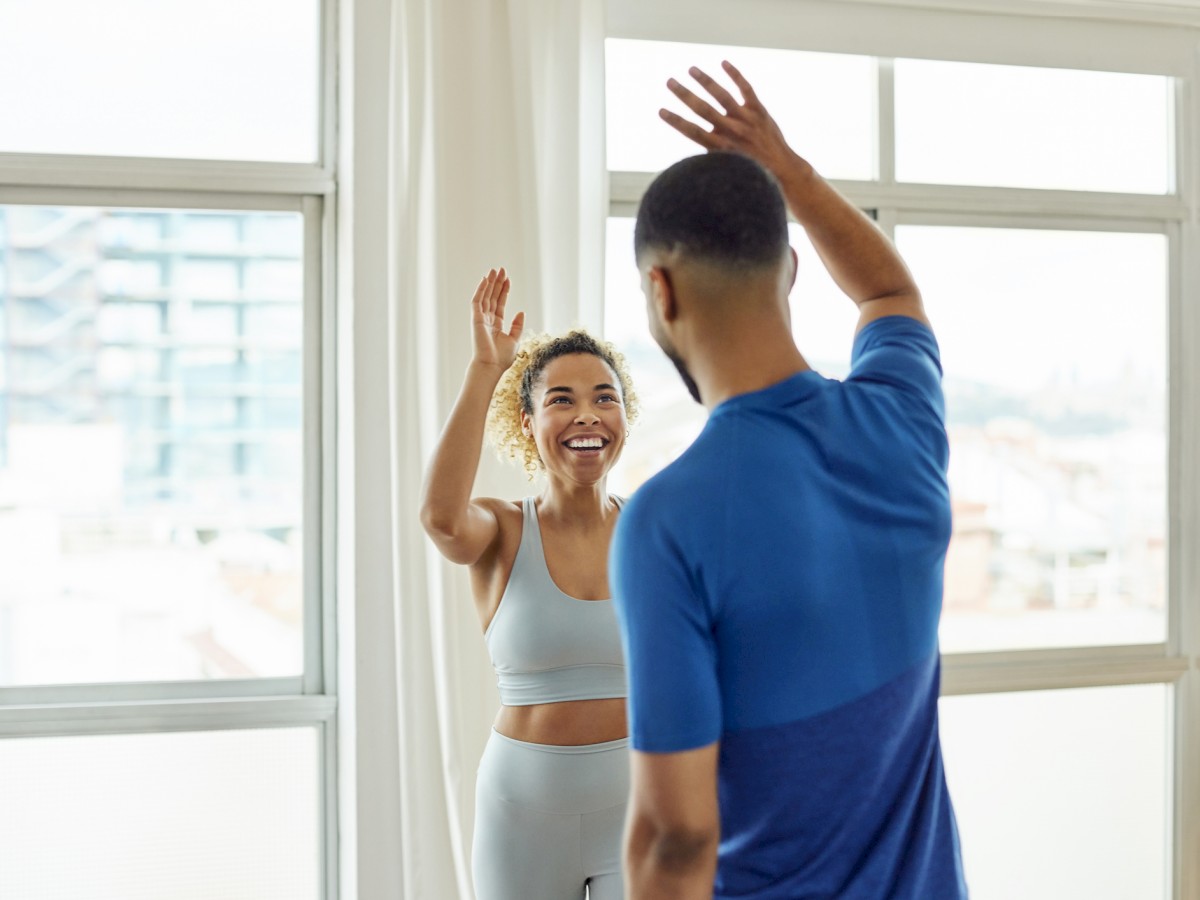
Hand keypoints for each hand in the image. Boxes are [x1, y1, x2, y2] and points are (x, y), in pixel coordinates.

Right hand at [471, 267, 524, 369]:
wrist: (491, 365)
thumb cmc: (502, 358)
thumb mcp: (514, 339)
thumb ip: (517, 325)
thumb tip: (521, 311)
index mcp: (496, 325)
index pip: (500, 304)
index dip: (504, 291)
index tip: (508, 279)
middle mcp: (487, 320)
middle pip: (492, 297)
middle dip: (497, 283)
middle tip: (501, 269)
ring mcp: (480, 319)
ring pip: (485, 297)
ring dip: (489, 283)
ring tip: (494, 270)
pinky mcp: (475, 319)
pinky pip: (477, 301)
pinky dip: (481, 290)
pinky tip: (485, 280)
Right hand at [660, 61, 800, 179]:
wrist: (781, 168)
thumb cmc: (750, 171)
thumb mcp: (726, 167)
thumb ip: (710, 155)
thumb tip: (693, 149)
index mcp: (721, 148)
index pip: (693, 131)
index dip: (676, 121)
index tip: (661, 110)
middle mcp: (732, 131)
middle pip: (703, 109)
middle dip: (684, 95)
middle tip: (670, 82)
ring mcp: (746, 119)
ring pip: (722, 95)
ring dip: (705, 81)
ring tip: (691, 69)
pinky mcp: (759, 110)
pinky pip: (746, 89)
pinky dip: (735, 75)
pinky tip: (723, 63)